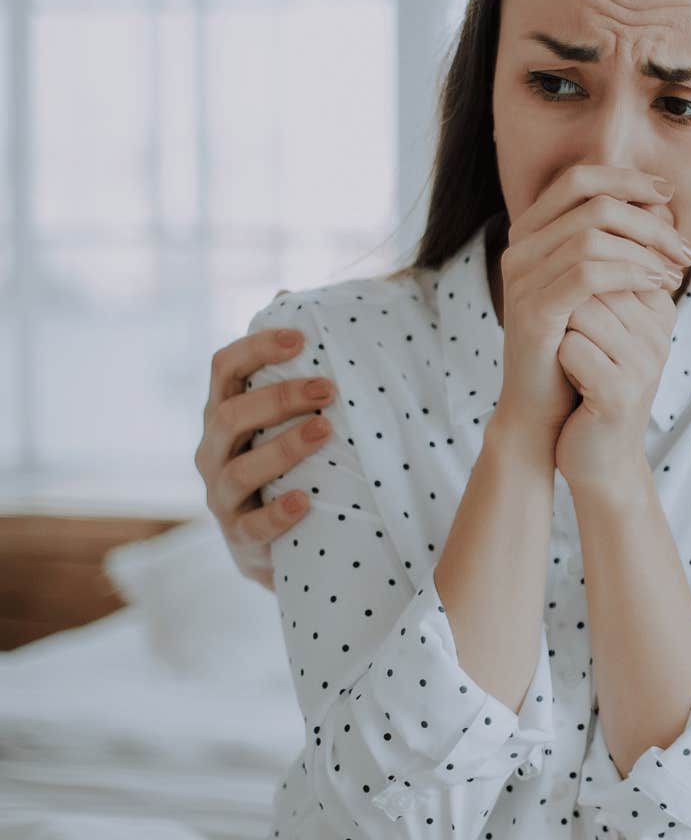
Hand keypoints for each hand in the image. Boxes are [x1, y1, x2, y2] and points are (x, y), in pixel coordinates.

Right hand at [196, 324, 335, 587]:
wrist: (277, 544)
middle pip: (229, 414)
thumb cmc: (286, 463)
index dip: (256, 348)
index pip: (224, 368)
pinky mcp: (239, 537)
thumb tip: (289, 295)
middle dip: (278, 398)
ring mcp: (221, 495)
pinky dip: (276, 512)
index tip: (300, 337)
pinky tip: (304, 500)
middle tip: (327, 389)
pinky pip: (251, 525)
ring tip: (325, 430)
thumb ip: (287, 364)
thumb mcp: (285, 416)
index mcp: (223, 411)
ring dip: (282, 447)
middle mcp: (213, 450)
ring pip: (238, 468)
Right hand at [494, 165, 690, 451]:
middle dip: (649, 222)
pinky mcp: (532, 312)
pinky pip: (588, 275)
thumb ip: (619, 243)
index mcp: (532, 233)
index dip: (627, 179)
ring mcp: (521, 279)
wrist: (544, 407)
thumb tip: (663, 204)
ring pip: (592, 237)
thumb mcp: (600, 285)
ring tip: (677, 274)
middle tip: (684, 249)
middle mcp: (519, 249)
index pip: (579, 179)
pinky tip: (658, 286)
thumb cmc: (578, 341)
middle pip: (592, 204)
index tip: (669, 195)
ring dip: (647, 251)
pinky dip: (631, 274)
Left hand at [552, 281, 676, 491]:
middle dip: (568, 307)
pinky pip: (572, 347)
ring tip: (574, 361)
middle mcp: (660, 335)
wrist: (599, 457)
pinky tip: (572, 380)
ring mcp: (645, 363)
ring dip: (562, 332)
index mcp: (661, 312)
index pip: (611, 262)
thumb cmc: (593, 385)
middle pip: (595, 283)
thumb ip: (604, 281)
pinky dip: (560, 360)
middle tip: (572, 343)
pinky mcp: (621, 392)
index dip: (578, 290)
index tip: (581, 325)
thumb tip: (585, 225)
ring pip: (581, 311)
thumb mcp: (607, 328)